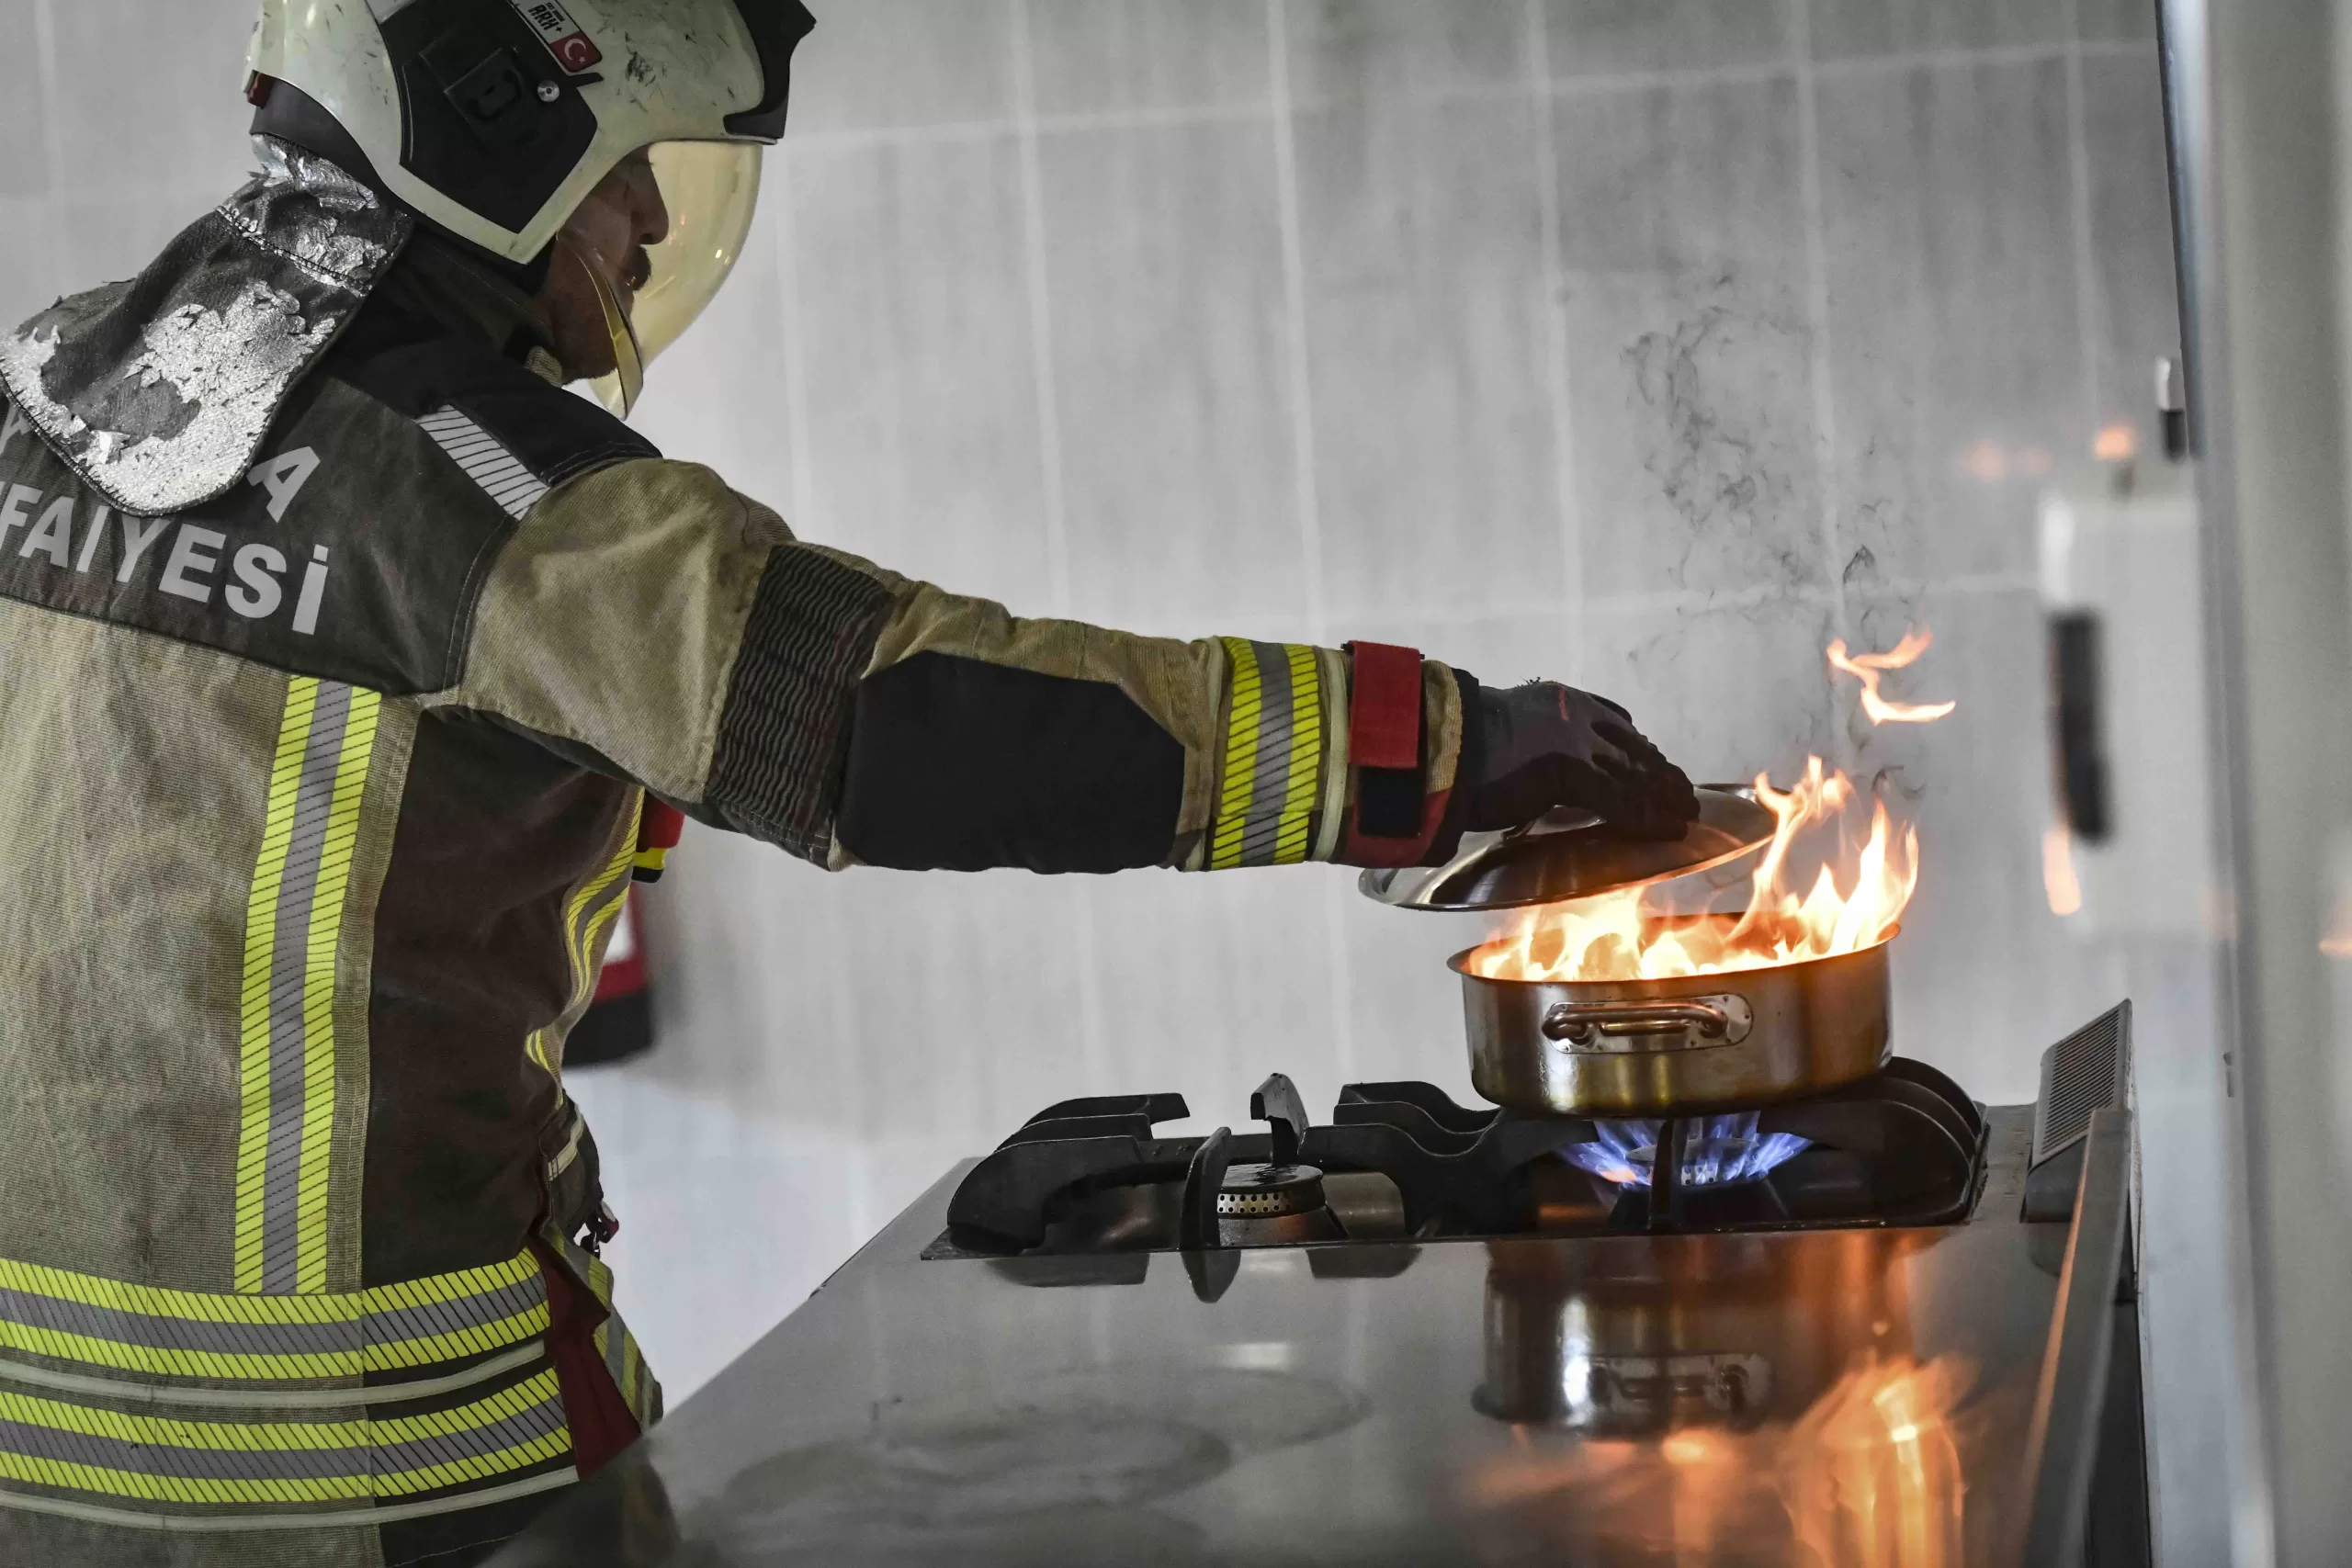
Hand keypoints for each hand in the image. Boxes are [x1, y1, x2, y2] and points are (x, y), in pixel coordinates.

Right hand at [1465, 682, 1699, 836]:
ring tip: (1687, 813)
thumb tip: (1528, 762)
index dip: (1638, 745)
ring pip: (1635, 772)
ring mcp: (1576, 743)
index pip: (1614, 720)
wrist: (1438, 746)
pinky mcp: (1573, 773)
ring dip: (1665, 796)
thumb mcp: (1503, 728)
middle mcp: (1575, 715)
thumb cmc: (1456, 745)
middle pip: (1632, 746)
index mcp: (1558, 700)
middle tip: (1684, 792)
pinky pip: (1622, 800)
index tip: (1652, 761)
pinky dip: (1649, 818)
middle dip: (1660, 771)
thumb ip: (1527, 741)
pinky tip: (1671, 829)